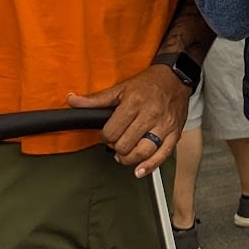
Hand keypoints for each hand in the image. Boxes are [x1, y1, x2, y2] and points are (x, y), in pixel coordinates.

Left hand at [67, 65, 190, 177]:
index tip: (108, 133)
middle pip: (125, 144)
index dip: (105, 136)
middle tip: (117, 140)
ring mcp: (164, 125)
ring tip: (124, 154)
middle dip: (116, 146)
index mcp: (134, 102)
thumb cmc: (149, 83)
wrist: (176, 78)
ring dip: (128, 158)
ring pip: (142, 152)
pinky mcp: (174, 134)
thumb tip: (72, 100)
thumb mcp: (121, 87)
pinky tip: (139, 170)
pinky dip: (149, 166)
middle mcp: (150, 114)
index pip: (112, 131)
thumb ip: (96, 99)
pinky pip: (162, 155)